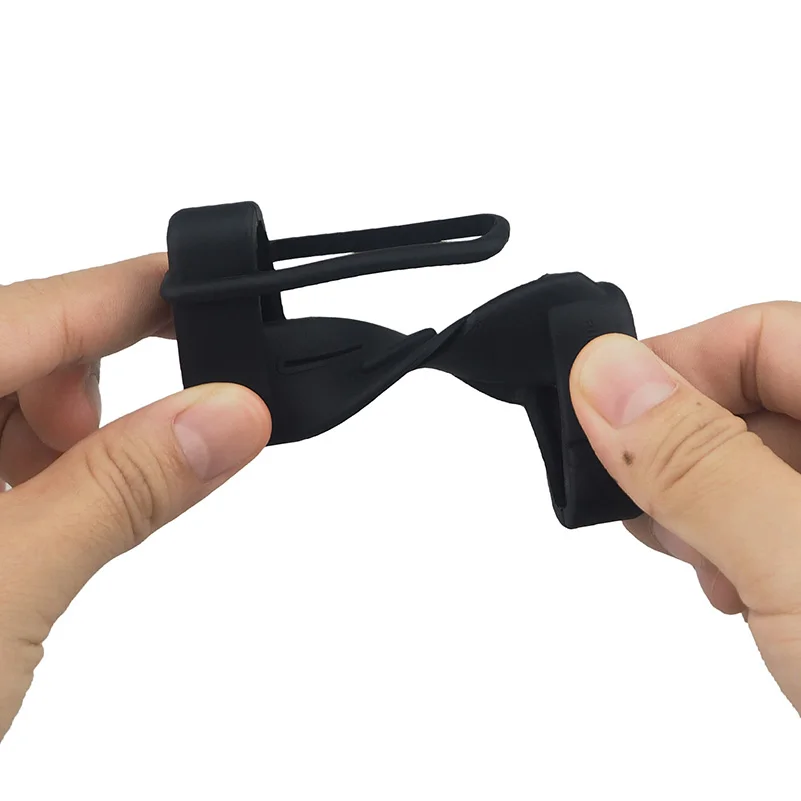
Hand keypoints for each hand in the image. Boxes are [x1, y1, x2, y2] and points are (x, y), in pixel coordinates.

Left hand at [0, 256, 270, 739]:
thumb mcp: (0, 597)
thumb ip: (122, 490)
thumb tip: (229, 417)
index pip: (37, 307)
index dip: (137, 292)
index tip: (215, 292)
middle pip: (16, 347)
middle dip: (91, 390)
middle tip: (148, 451)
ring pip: (1, 401)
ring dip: (59, 441)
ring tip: (68, 513)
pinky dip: (28, 475)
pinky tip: (32, 524)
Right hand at [570, 303, 800, 713]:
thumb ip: (701, 465)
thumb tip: (605, 375)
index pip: (762, 334)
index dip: (669, 368)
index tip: (597, 421)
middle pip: (754, 392)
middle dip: (678, 446)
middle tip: (642, 505)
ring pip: (752, 456)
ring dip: (698, 500)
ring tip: (697, 561)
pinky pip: (767, 510)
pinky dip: (728, 538)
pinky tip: (728, 585)